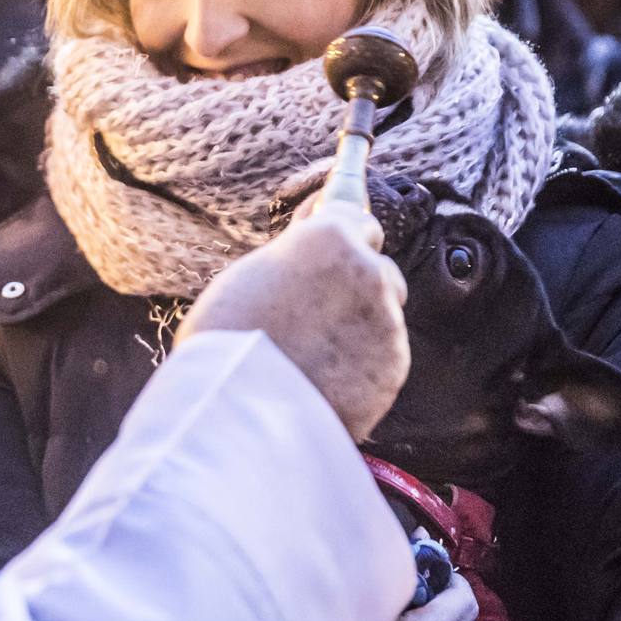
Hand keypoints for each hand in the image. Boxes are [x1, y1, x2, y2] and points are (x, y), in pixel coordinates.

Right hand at [180, 201, 409, 443]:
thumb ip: (293, 258)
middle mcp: (368, 272)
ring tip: (312, 358)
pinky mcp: (393, 368)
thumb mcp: (250, 277)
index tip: (358, 209)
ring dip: (359, 328)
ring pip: (383, 317)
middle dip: (359, 284)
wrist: (240, 411)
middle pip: (379, 269)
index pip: (358, 219)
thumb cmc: (227, 339)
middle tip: (321, 310)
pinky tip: (325, 383)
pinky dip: (361, 368)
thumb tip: (309, 241)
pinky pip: (381, 360)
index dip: (351, 232)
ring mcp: (387, 321)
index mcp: (328, 238)